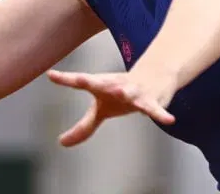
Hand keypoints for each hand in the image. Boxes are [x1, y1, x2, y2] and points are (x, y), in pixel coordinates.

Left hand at [46, 68, 175, 146]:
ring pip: (130, 93)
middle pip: (102, 83)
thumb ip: (83, 126)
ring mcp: (134, 91)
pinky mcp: (151, 100)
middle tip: (81, 79)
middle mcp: (115, 86)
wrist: (154, 75)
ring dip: (127, 93)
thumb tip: (61, 142)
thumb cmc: (121, 92)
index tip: (51, 75)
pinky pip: (155, 109)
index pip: (80, 82)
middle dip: (91, 81)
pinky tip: (168, 120)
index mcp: (101, 85)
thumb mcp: (101, 109)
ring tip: (123, 93)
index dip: (65, 79)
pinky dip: (161, 114)